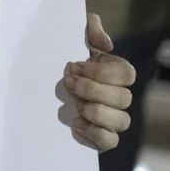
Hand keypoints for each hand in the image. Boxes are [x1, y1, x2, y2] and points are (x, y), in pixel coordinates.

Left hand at [57, 14, 135, 152]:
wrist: (42, 94)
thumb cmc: (66, 66)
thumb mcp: (74, 39)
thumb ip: (90, 29)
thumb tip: (105, 43)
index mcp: (117, 75)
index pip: (126, 74)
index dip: (101, 71)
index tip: (75, 66)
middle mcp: (120, 98)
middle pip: (124, 98)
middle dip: (92, 89)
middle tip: (68, 83)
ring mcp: (113, 120)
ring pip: (122, 121)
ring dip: (95, 111)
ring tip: (75, 105)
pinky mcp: (102, 139)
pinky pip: (110, 141)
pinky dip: (93, 133)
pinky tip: (76, 123)